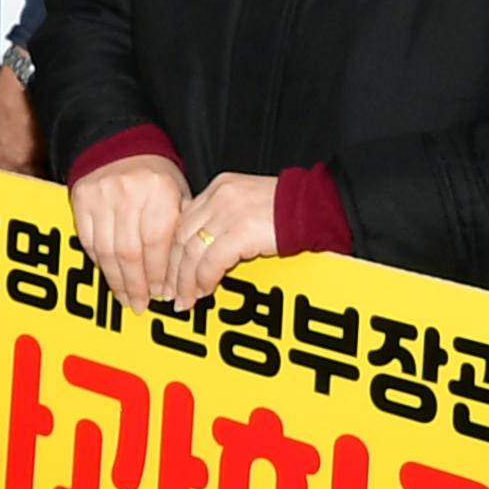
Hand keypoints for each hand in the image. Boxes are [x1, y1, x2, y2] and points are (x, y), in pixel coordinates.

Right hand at [72, 152, 189, 305]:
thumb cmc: (156, 179)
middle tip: (141, 304)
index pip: (157, 242)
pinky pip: (88, 240)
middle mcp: (129, 191)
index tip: (162, 293)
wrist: (121, 145)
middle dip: (136, 284)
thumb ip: (178, 235)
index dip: (157, 273)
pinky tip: (110, 274)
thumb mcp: (179, 199)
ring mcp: (101, 194)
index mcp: (160, 191)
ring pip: (107, 250)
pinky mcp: (81, 198)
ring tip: (126, 297)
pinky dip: (99, 262)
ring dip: (116, 280)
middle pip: (129, 251)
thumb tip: (178, 281)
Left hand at [169, 172, 280, 305]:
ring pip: (192, 250)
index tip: (167, 273)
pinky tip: (204, 292)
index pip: (182, 222)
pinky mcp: (243, 231)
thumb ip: (224, 221)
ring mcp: (230, 212)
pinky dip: (204, 279)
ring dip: (185, 280)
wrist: (321, 207)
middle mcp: (219, 197)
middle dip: (172, 269)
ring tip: (185, 300)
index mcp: (219, 189)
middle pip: (181, 236)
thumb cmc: (291, 211)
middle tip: (170, 292)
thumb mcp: (249, 207)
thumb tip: (203, 253)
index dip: (172, 250)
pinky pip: (212, 260)